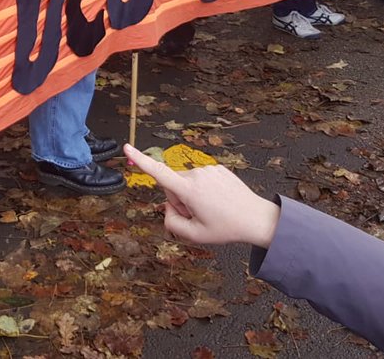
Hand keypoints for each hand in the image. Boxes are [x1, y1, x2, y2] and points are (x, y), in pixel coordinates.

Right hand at [123, 144, 280, 247]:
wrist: (257, 218)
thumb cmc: (227, 228)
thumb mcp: (195, 235)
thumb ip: (172, 223)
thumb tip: (168, 208)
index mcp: (189, 190)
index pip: (159, 173)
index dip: (140, 160)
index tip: (127, 147)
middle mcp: (197, 175)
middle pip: (173, 185)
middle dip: (179, 200)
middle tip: (198, 216)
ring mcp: (208, 169)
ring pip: (187, 182)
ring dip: (192, 195)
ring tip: (212, 209)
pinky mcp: (217, 168)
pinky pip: (201, 179)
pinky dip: (205, 190)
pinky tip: (218, 201)